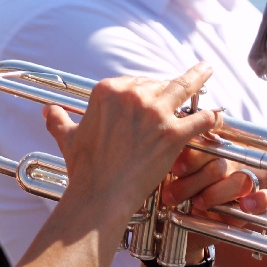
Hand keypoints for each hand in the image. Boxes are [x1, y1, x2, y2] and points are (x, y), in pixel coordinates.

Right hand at [43, 64, 223, 214]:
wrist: (100, 195)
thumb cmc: (84, 169)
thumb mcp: (67, 138)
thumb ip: (59, 120)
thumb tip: (49, 110)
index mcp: (106, 91)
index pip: (133, 81)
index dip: (143, 89)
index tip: (149, 95)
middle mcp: (130, 95)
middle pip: (157, 83)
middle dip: (167, 90)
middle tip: (178, 92)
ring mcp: (154, 113)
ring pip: (183, 88)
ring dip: (198, 78)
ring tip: (207, 71)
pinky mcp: (172, 134)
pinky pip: (200, 118)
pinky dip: (211, 116)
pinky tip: (217, 114)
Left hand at [165, 149, 266, 213]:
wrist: (173, 224)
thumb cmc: (170, 193)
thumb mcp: (165, 175)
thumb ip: (171, 161)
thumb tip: (168, 150)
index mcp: (204, 152)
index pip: (208, 144)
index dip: (193, 156)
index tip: (176, 168)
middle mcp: (224, 165)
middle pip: (218, 165)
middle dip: (194, 181)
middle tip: (172, 194)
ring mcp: (239, 183)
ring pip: (239, 181)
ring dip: (215, 194)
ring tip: (196, 203)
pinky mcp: (250, 205)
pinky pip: (265, 198)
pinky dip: (259, 200)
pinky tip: (246, 205)